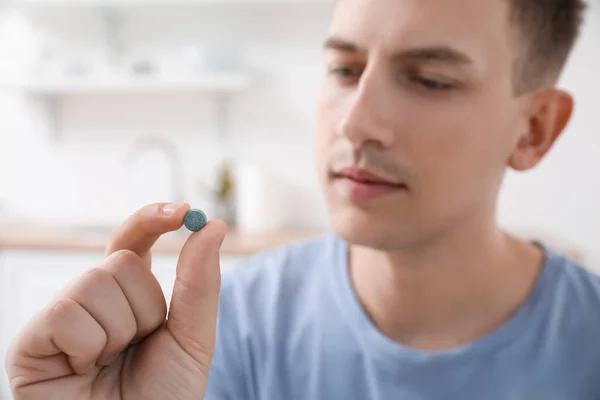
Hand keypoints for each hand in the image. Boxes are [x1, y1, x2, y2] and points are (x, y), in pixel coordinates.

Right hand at [5, 203, 226, 399]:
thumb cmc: (163, 397)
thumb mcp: (192, 339)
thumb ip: (200, 284)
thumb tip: (213, 226)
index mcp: (127, 298)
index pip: (133, 242)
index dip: (152, 220)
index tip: (182, 212)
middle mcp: (91, 302)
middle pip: (120, 262)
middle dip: (144, 309)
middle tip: (136, 348)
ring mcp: (59, 321)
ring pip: (95, 282)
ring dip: (119, 331)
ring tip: (110, 365)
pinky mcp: (30, 343)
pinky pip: (66, 313)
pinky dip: (87, 346)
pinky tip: (82, 371)